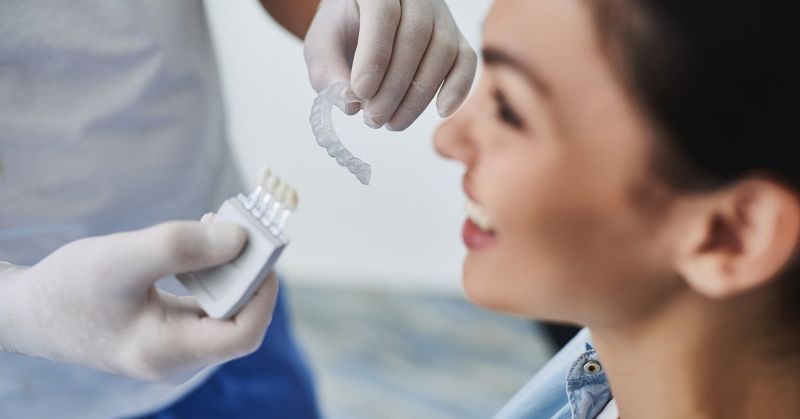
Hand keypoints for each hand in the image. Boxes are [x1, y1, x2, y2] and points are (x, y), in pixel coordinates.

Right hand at [0, 217, 276, 381]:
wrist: (27, 311)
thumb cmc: (68, 287)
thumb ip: (182, 246)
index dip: (263, 291)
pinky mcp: (168, 332)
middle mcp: (177, 359)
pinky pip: (206, 305)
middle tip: (241, 228)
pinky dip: (210, 274)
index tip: (261, 249)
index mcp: (168, 353)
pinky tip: (201, 244)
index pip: (244, 333)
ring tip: (218, 226)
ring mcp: (173, 348)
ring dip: (230, 269)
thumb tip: (241, 239)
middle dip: (247, 273)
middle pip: (238, 320)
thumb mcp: (123, 258)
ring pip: (224, 310)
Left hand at [304, 0, 476, 130]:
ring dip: (418, 96)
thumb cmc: (343, 33)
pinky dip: (458, 88)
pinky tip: (440, 111)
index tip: (361, 93)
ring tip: (391, 123)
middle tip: (373, 119)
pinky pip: (467, 61)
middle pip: (416, 35)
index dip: (374, 56)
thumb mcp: (322, 47)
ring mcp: (440, 14)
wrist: (363, 23)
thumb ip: (327, 71)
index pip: (383, 13)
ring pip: (442, 51)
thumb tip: (349, 102)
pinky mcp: (457, 37)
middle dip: (394, 86)